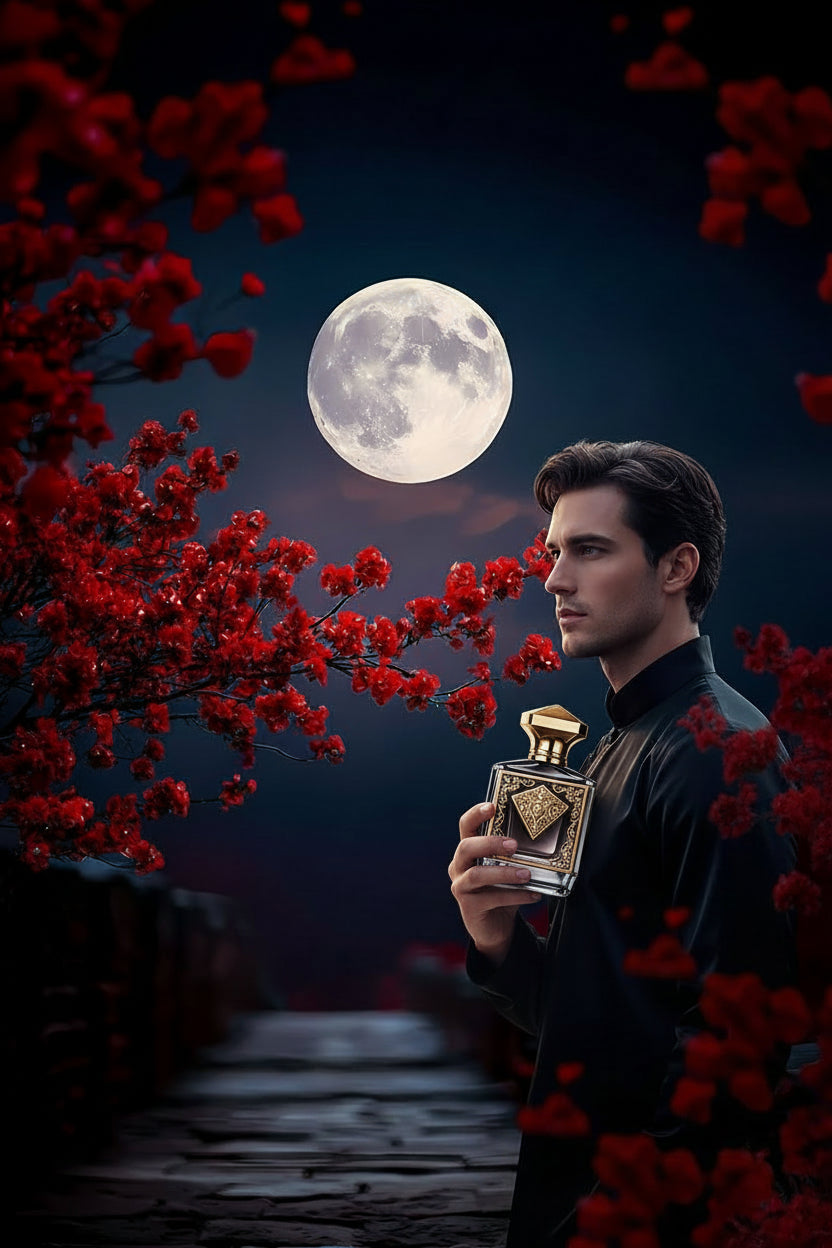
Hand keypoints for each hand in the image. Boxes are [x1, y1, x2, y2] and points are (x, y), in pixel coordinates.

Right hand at [448, 801, 541, 966]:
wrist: (496, 928)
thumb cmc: (501, 891)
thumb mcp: (505, 869)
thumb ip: (512, 856)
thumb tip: (540, 838)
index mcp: (467, 852)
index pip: (466, 827)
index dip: (476, 814)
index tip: (492, 806)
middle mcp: (459, 866)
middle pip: (466, 847)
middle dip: (490, 843)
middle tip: (514, 844)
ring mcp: (461, 887)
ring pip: (477, 874)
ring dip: (504, 872)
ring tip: (527, 874)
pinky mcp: (469, 907)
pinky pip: (491, 898)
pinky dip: (515, 896)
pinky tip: (534, 894)